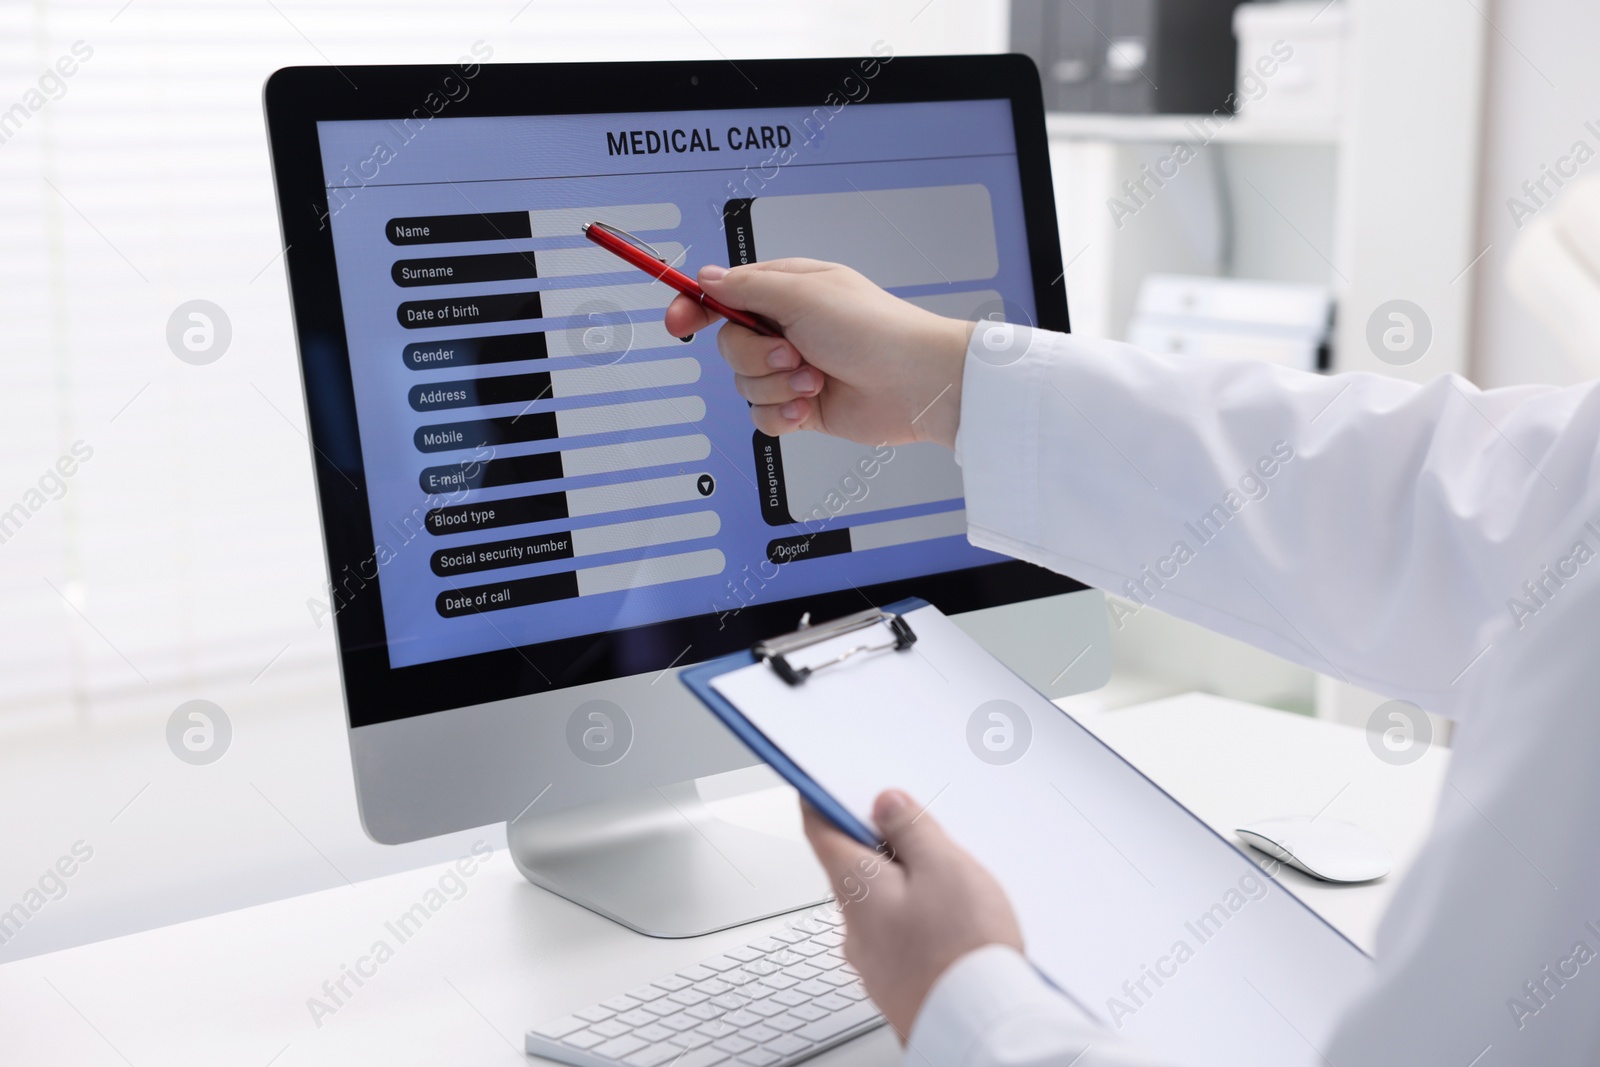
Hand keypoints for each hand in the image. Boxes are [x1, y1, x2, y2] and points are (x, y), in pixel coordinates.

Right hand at [663, 259, 973, 448]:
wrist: (917, 384)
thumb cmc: (875, 329)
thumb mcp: (803, 293)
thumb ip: (747, 286)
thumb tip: (708, 279)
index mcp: (786, 291)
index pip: (723, 295)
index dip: (695, 307)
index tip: (677, 322)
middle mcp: (787, 328)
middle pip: (730, 345)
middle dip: (755, 356)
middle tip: (792, 352)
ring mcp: (794, 369)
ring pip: (745, 386)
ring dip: (776, 387)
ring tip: (814, 379)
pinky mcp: (802, 406)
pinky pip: (764, 417)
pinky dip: (784, 415)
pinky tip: (810, 405)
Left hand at [801, 790, 1023, 1039]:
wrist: (978, 1027)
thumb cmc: (962, 950)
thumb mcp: (944, 867)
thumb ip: (912, 831)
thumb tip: (886, 805)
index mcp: (855, 888)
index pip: (821, 831)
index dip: (821, 801)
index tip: (824, 785)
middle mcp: (854, 927)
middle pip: (854, 869)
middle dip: (881, 847)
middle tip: (920, 833)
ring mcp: (873, 961)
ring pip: (880, 906)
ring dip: (903, 888)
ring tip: (951, 886)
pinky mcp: (896, 984)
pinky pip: (898, 939)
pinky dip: (916, 923)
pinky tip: (951, 927)